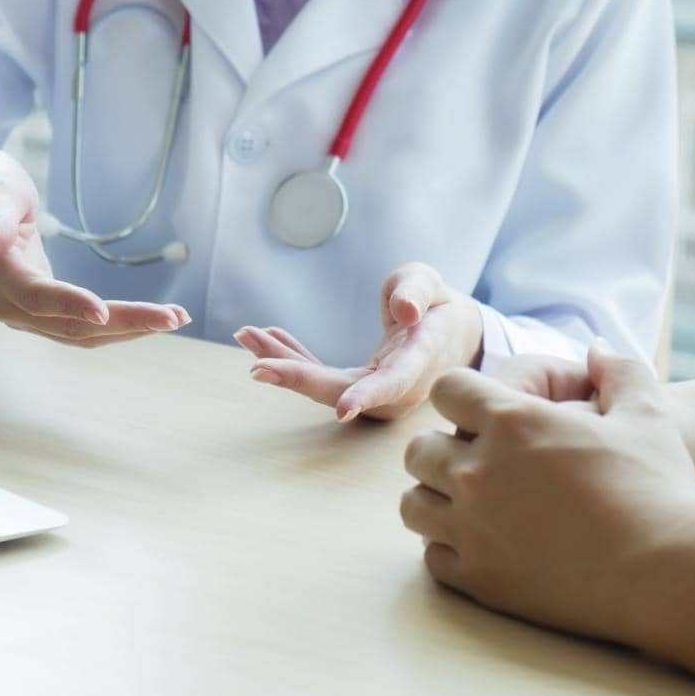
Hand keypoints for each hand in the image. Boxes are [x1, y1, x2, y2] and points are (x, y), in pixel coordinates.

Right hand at [0, 151, 188, 347]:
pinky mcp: (42, 317)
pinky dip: (119, 328)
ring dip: (129, 331)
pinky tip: (154, 320)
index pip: (33, 295)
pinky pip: (83, 331)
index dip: (68, 303)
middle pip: (67, 324)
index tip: (104, 309)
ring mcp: (23, 316)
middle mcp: (4, 305)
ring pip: (80, 335)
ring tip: (176, 318)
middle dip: (123, 323)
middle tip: (173, 317)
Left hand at [234, 263, 482, 420]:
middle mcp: (394, 387)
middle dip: (297, 377)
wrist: (449, 334)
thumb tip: (405, 311)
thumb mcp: (432, 286)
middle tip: (256, 368)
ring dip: (284, 362)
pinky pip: (321, 376)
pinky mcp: (357, 386)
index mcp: (419, 360)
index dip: (366, 395)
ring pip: (323, 383)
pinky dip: (293, 357)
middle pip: (340, 388)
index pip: (392, 382)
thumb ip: (418, 292)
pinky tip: (265, 339)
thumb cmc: (439, 306)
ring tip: (245, 335)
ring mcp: (373, 392)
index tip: (342, 409)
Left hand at [399, 344, 694, 643]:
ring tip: (468, 504)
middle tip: (474, 464)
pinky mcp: (477, 576)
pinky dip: (450, 548)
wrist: (671, 572)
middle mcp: (477, 470)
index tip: (480, 415)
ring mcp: (471, 526)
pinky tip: (482, 545)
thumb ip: (619, 371)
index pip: (446, 389)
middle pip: (418, 450)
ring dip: (435, 499)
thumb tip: (596, 348)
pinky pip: (432, 555)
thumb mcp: (647, 415)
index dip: (461, 397)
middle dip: (442, 452)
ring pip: (412, 504)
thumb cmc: (662, 488)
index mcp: (512, 420)